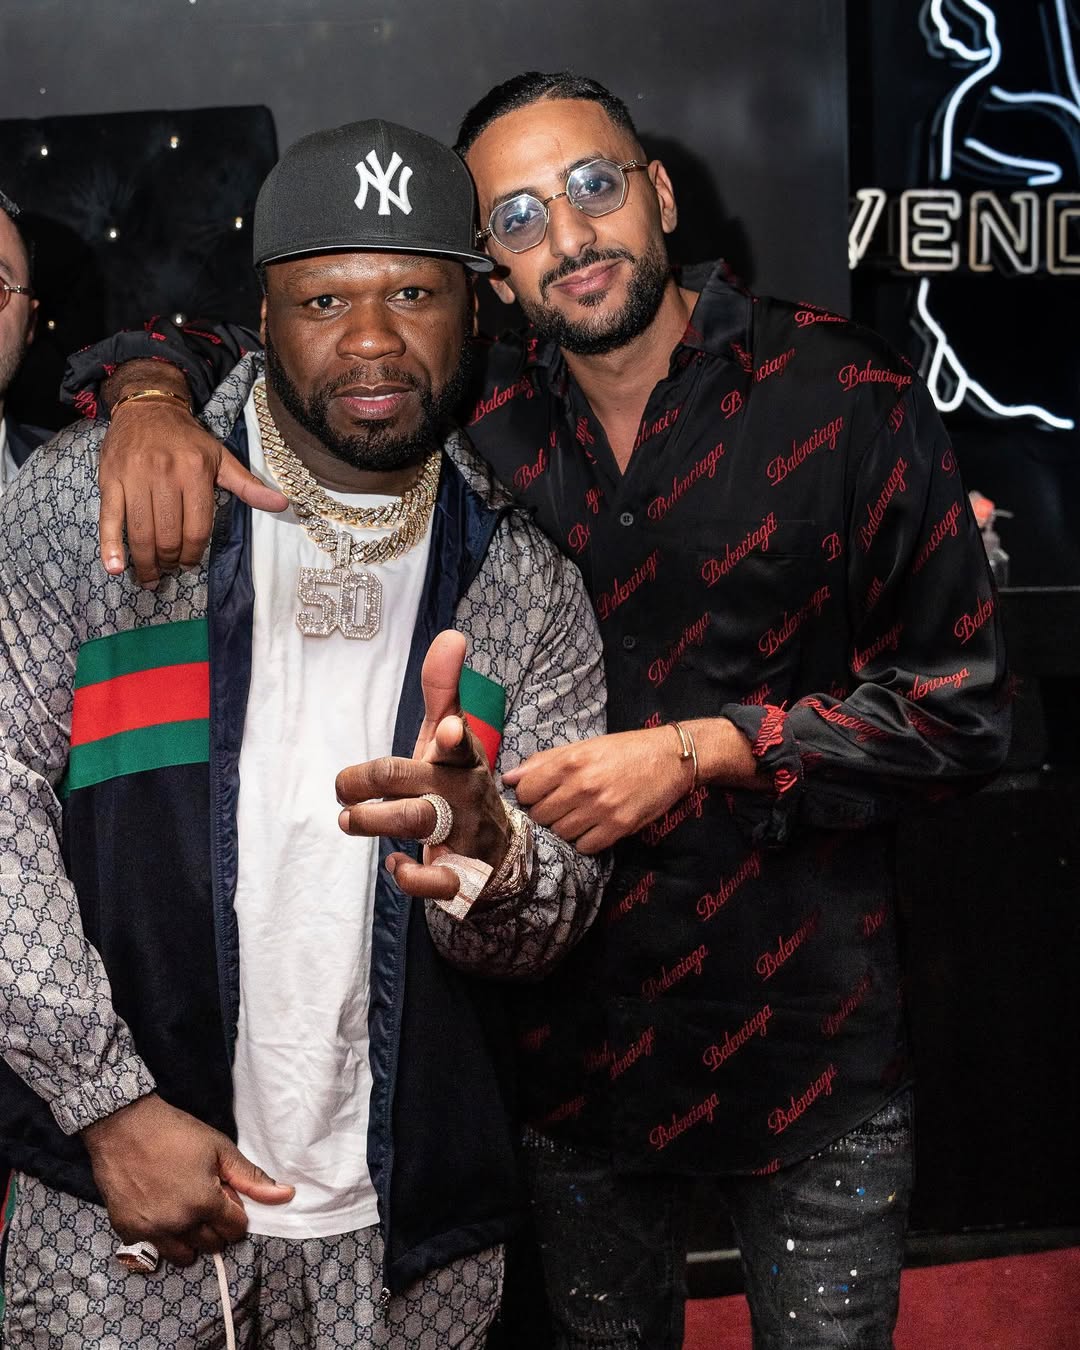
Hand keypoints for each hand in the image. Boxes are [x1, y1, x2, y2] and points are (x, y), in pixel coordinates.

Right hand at [81, 1093, 293, 1265]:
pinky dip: (161, 1235)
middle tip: (205, 1199)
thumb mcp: (219, 1149)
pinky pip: (154, 1248)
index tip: (225, 1195)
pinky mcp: (127, 1231)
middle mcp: (178, 1225)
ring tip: (185, 1210)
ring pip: (183, 1255)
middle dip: (216, 1226)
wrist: (124, 1126)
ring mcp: (151, 1231)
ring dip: (190, 1238)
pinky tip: (160, 1209)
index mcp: (204, 1204)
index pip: (235, 1229)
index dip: (235, 1211)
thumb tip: (286, 1195)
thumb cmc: (176, 1133)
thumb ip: (251, 1178)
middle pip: (212, 1244)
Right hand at [99, 400, 286, 586]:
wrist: (147, 407)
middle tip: (170, 568)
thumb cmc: (187, 439)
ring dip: (146, 562)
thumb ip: (247, 485)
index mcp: (195, 473)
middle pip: (169, 536)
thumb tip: (282, 504)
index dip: (193, 553)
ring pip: (142, 533)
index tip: (189, 564)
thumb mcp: (221, 458)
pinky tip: (114, 568)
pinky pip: (109, 519)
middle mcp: (165, 475)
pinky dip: (110, 546)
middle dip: (171, 560)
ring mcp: (134, 478)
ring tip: (150, 576)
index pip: (197, 528)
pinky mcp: (110, 480)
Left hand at [336, 631, 510, 900]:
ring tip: (348, 818)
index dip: (452, 737)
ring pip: (419, 822)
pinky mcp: (460, 874)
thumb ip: (443, 689)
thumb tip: (452, 634)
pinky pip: (436, 880)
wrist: (495, 851)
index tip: (445, 731)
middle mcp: (464, 792)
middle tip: (343, 789)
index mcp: (462, 757)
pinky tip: (394, 863)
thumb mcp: (450, 737)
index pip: (459, 742)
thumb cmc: (456, 783)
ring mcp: (464, 833)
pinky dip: (409, 875)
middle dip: (370, 781)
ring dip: (374, 820)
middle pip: (414, 779)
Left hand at [502, 727, 692, 853]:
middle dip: (545, 813)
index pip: (525, 791)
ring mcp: (600, 809)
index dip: (528, 795)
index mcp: (570, 762)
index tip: (538, 794)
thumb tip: (509, 777)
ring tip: (578, 815)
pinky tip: (592, 827)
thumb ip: (544, 761)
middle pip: (540, 815)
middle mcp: (582, 786)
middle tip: (560, 806)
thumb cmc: (624, 749)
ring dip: (564, 828)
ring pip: (560, 833)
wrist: (670, 758)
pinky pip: (585, 847)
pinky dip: (584, 840)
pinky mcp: (618, 827)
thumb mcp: (584, 746)